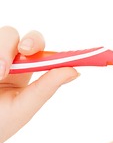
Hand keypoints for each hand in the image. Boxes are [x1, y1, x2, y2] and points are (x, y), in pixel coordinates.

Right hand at [0, 26, 78, 142]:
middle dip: (31, 40)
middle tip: (27, 51)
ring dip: (4, 50)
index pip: (41, 52)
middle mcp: (10, 60)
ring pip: (7, 34)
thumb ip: (46, 88)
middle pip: (26, 38)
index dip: (52, 48)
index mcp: (24, 71)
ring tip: (1, 73)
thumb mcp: (22, 108)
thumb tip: (75, 71)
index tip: (57, 52)